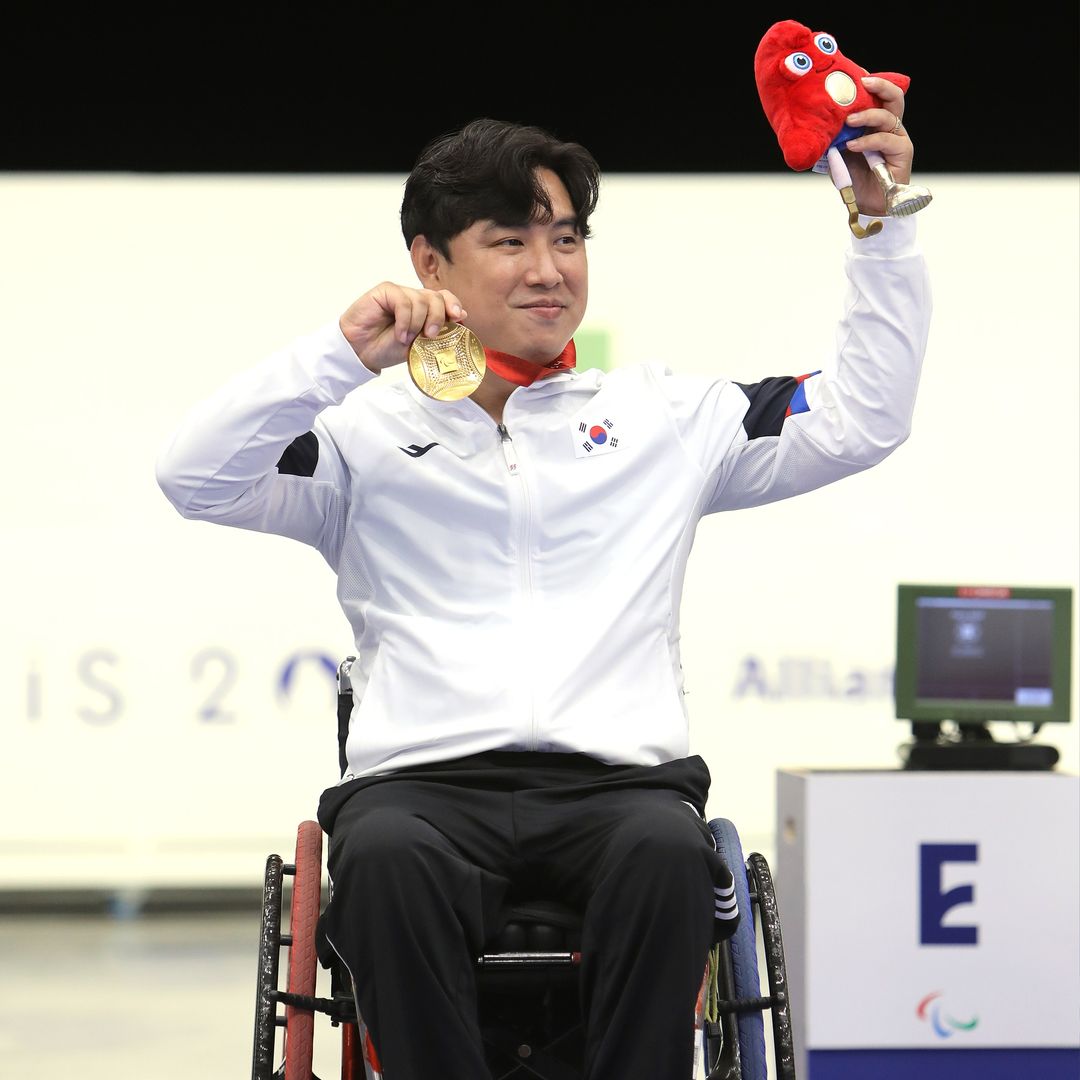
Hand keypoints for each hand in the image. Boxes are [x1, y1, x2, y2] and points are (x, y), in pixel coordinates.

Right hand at [339, 284, 467, 373]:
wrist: (361, 351)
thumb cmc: (387, 349)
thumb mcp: (419, 345)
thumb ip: (437, 333)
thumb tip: (462, 317)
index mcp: (425, 310)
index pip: (445, 298)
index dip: (453, 305)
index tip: (458, 318)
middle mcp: (414, 299)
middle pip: (436, 297)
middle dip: (437, 316)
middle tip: (430, 335)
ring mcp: (400, 293)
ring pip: (421, 299)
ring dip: (416, 323)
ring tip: (406, 339)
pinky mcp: (385, 291)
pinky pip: (403, 301)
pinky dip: (404, 320)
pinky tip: (399, 334)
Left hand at [842, 76, 914, 217]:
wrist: (867, 206)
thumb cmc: (854, 179)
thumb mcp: (839, 155)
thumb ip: (834, 140)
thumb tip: (816, 125)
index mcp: (876, 125)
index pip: (878, 98)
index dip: (871, 85)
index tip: (856, 75)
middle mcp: (890, 128)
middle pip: (894, 98)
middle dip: (880, 86)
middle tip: (863, 82)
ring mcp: (898, 139)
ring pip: (889, 117)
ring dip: (868, 115)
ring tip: (849, 120)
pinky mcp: (903, 153)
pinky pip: (886, 140)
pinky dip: (868, 141)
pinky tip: (853, 145)